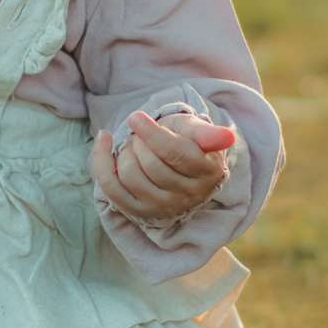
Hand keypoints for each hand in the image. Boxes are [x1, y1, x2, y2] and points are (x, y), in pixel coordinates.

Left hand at [92, 109, 234, 226]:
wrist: (173, 165)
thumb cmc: (185, 141)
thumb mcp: (196, 131)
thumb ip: (207, 132)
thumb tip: (227, 136)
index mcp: (205, 171)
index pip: (175, 153)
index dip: (151, 133)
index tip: (135, 117)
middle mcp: (186, 195)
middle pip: (150, 164)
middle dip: (139, 140)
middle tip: (142, 133)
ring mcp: (161, 206)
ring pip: (130, 175)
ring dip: (125, 151)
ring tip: (134, 144)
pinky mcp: (137, 211)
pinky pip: (110, 187)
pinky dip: (100, 161)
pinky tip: (103, 141)